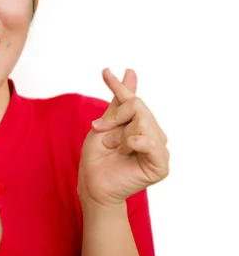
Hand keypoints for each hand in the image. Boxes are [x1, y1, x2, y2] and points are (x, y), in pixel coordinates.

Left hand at [78, 68, 169, 207]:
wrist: (93, 183)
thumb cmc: (98, 156)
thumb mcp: (105, 123)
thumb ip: (120, 101)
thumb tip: (131, 72)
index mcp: (141, 124)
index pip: (132, 99)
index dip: (118, 85)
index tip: (104, 71)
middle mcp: (154, 133)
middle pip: (138, 107)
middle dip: (114, 118)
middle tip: (103, 134)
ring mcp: (159, 149)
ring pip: (143, 122)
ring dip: (120, 135)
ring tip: (114, 148)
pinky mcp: (161, 165)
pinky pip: (150, 142)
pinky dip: (131, 143)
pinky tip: (124, 151)